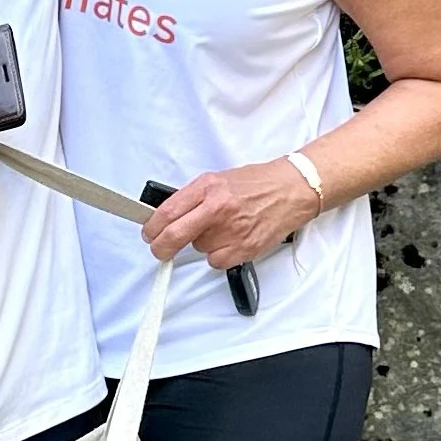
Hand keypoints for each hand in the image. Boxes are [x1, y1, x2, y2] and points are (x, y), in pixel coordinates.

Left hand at [142, 160, 317, 267]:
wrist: (292, 190)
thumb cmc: (257, 184)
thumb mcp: (219, 180)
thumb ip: (193, 197)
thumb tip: (167, 216)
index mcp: (208, 187)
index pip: (167, 211)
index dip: (152, 227)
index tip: (149, 234)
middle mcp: (218, 208)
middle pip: (175, 236)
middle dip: (161, 247)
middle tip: (159, 250)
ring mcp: (232, 230)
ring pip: (198, 249)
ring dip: (202, 244)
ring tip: (222, 228)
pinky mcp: (244, 248)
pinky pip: (216, 261)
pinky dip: (219, 255)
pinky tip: (232, 240)